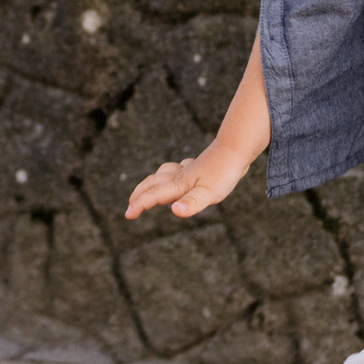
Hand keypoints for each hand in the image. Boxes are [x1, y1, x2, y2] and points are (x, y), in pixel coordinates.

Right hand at [125, 150, 251, 219]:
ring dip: (151, 182)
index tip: (128, 215)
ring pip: (163, 174)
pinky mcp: (197, 166)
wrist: (236, 148)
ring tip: (146, 188)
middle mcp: (180, 175)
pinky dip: (169, 173)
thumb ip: (192, 203)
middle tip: (130, 205)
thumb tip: (175, 211)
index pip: (154, 195)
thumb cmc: (224, 172)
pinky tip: (178, 173)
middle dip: (139, 194)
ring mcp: (188, 169)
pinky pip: (177, 169)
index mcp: (179, 184)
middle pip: (153, 183)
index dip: (140, 205)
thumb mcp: (210, 192)